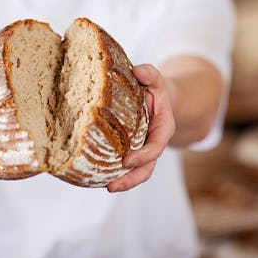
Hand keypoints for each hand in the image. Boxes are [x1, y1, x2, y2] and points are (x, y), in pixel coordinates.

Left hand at [106, 64, 175, 192]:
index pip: (155, 147)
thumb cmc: (154, 88)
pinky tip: (94, 175)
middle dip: (131, 180)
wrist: (157, 97)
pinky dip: (112, 172)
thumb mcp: (156, 79)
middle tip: (112, 187)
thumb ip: (150, 74)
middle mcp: (153, 143)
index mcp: (162, 129)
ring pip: (136, 172)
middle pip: (146, 168)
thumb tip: (138, 70)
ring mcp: (142, 150)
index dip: (143, 156)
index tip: (127, 160)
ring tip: (106, 187)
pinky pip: (124, 166)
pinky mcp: (130, 151)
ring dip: (123, 182)